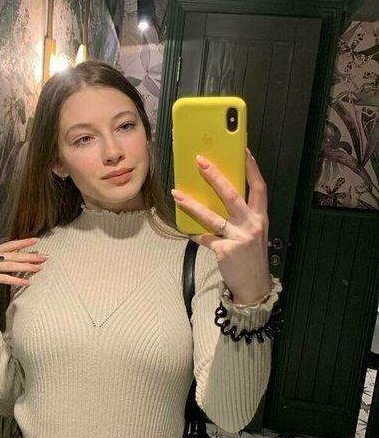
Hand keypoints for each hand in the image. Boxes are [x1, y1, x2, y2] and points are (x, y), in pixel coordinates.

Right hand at [0, 238, 47, 295]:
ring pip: (11, 265)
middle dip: (30, 256)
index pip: (11, 244)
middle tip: (44, 257)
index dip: (24, 242)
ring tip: (39, 268)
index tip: (37, 240)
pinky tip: (26, 282)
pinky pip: (4, 279)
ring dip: (26, 267)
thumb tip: (22, 255)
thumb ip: (4, 258)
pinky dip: (16, 280)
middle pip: (14, 255)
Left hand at [172, 149, 270, 304]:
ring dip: (192, 204)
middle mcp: (252, 224)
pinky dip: (194, 233)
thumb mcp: (253, 232)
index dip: (251, 168)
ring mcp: (239, 238)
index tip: (243, 151)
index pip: (259, 187)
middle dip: (215, 176)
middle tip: (200, 161)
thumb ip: (242, 215)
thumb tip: (219, 195)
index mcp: (260, 217)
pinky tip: (184, 228)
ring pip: (212, 216)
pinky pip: (205, 238)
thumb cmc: (251, 256)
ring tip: (177, 193)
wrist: (254, 285)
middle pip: (232, 195)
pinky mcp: (225, 250)